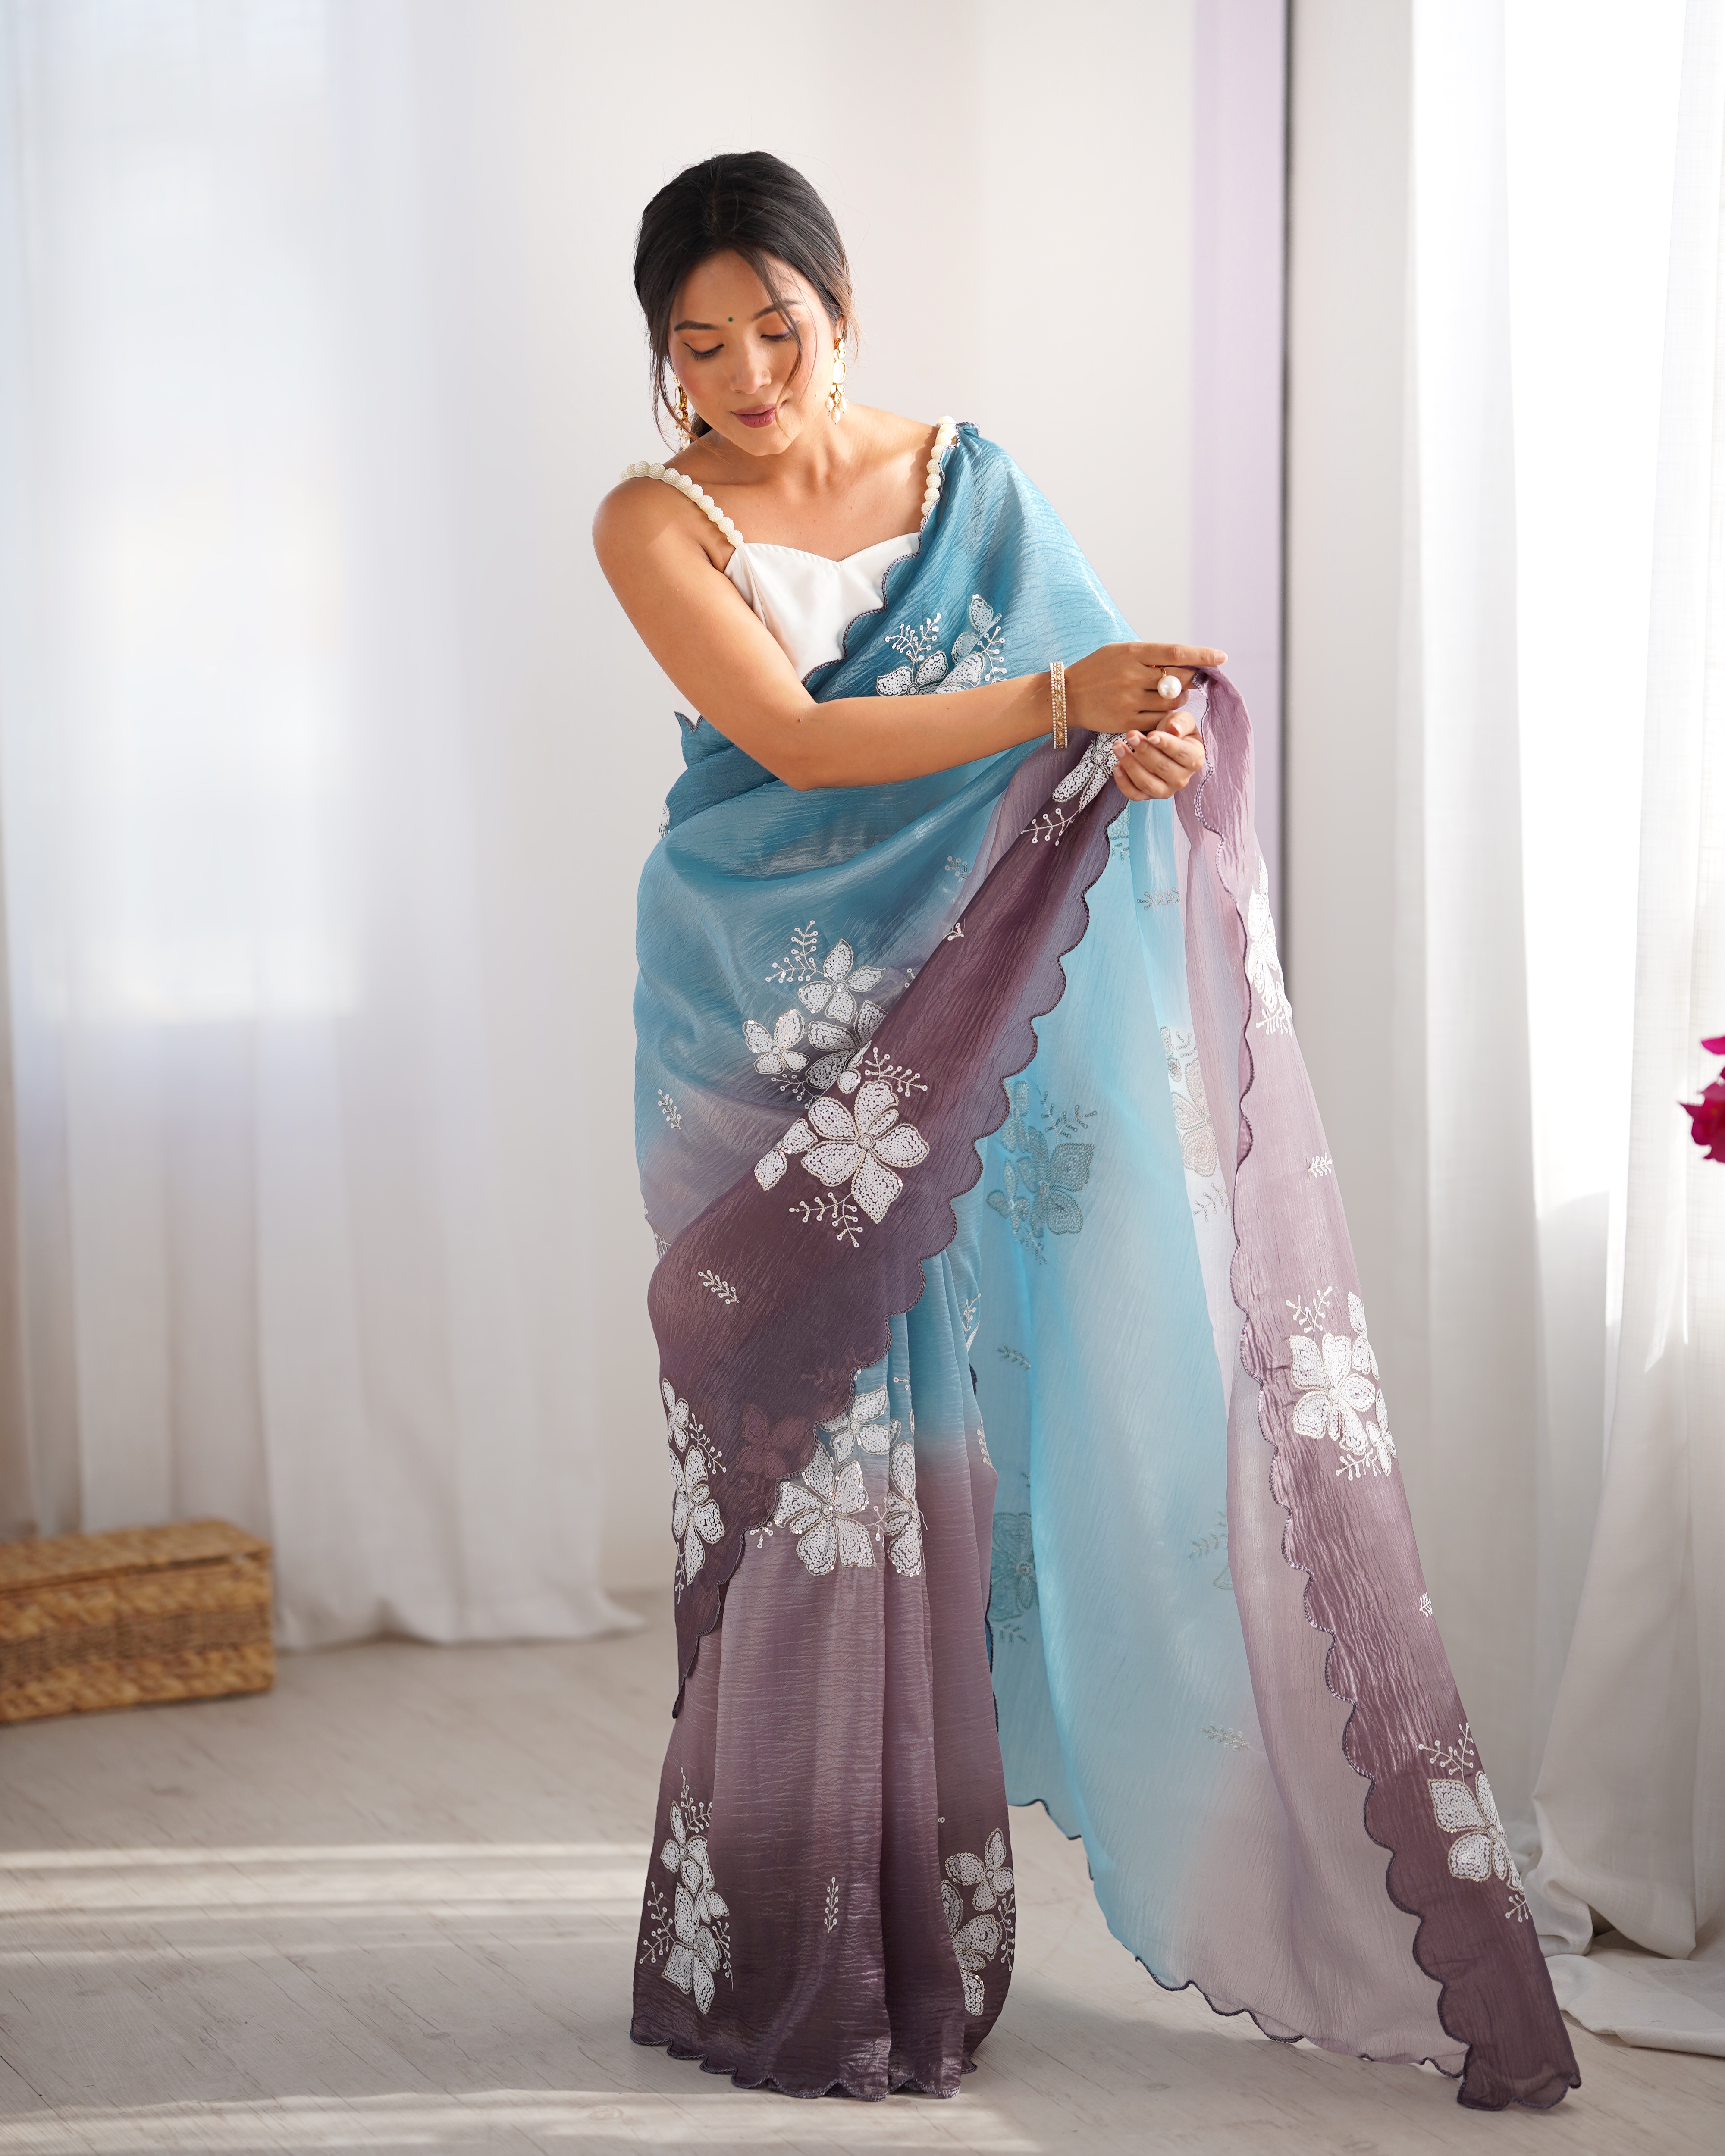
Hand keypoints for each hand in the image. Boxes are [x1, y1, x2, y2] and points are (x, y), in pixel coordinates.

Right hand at [1065, 641, 1224, 736]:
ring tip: (1166, 696)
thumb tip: (1185, 661)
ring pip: (1172, 703)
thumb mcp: (1120, 652)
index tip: (1222, 658)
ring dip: (1177, 700)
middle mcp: (1133, 676)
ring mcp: (1130, 701)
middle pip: (1179, 680)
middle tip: (1189, 680)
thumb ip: (1150, 656)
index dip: (1203, 655)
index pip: (1177, 653)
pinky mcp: (1127, 722)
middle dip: (1190, 681)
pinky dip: (1164, 717)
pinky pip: (1158, 721)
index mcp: (1133, 653)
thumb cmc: (1098, 669)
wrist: (1067, 695)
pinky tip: (1156, 711)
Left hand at [1111, 704, 1205, 800]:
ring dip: (1130, 764)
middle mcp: (1182, 779)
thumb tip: (1175, 730)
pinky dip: (1123, 783)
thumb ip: (1181, 722)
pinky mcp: (1148, 796)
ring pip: (1146, 783)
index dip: (1165, 744)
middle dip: (1144, 750)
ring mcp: (1165, 790)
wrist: (1162, 744)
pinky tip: (1116, 766)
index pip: (1181, 753)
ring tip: (1118, 746)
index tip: (1150, 735)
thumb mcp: (1182, 720)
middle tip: (1130, 735)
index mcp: (1195, 759)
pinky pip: (1134, 794)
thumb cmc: (1173, 730)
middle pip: (1162, 768)